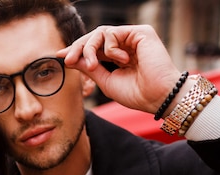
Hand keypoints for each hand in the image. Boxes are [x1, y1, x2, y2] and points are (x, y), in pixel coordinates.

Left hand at [58, 24, 182, 113]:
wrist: (158, 98)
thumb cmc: (137, 94)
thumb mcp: (105, 81)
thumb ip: (89, 68)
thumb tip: (70, 58)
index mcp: (120, 57)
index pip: (95, 48)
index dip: (77, 50)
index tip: (61, 56)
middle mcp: (127, 45)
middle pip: (95, 37)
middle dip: (78, 47)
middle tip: (68, 59)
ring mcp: (134, 38)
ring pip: (100, 33)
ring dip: (90, 48)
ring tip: (92, 65)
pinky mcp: (141, 32)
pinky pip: (112, 32)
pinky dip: (109, 47)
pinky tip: (120, 60)